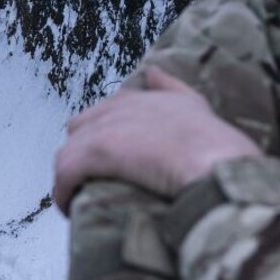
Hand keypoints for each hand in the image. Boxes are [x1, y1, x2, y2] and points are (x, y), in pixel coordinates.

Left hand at [53, 67, 261, 215]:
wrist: (216, 162)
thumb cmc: (214, 144)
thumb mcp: (195, 104)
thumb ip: (172, 87)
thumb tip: (153, 72)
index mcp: (140, 98)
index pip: (105, 111)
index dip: (106, 136)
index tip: (115, 158)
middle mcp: (117, 108)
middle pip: (80, 129)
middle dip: (83, 154)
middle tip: (96, 181)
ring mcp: (104, 128)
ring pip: (68, 153)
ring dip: (72, 177)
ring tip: (82, 199)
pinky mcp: (95, 152)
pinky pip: (64, 174)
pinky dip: (63, 192)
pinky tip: (69, 207)